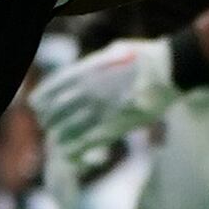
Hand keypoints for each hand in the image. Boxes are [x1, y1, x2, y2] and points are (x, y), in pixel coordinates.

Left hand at [30, 36, 178, 171]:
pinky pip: (84, 145)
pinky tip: (75, 156)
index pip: (47, 93)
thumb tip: (82, 71)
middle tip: (54, 128)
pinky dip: (76, 153)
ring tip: (63, 144)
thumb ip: (94, 64)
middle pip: (52, 115)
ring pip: (64, 133)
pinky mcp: (113, 127)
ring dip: (61, 140)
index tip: (40, 109)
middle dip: (50, 123)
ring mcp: (98, 110)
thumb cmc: (144, 57)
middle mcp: (85, 91)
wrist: (168, 70)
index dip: (40, 104)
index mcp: (83, 72)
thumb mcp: (112, 51)